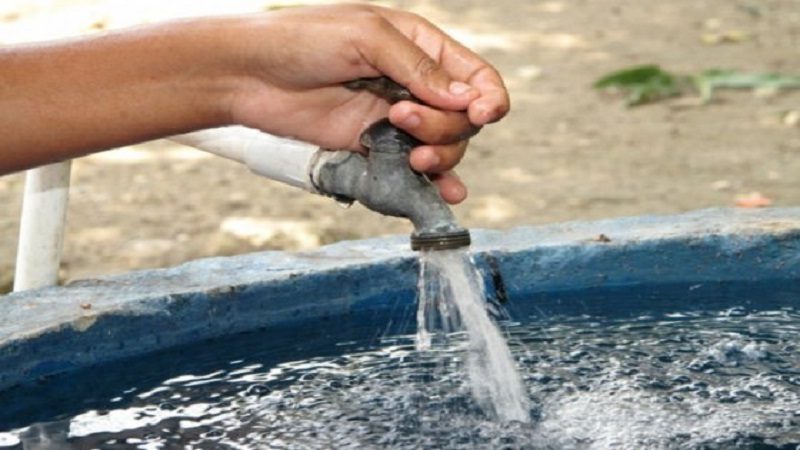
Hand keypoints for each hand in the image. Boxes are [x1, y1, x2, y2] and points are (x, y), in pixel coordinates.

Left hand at [227, 5, 509, 203]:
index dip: (488, 98)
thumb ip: (418, 69)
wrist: (250, 75)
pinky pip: (413, 170)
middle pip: (462, 118)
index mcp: (421, 47)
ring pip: (443, 147)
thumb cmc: (304, 40)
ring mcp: (395, 119)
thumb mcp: (367, 39)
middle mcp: (415, 84)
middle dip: (444, 128)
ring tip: (410, 157)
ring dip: (438, 156)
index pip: (476, 76)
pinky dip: (432, 184)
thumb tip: (465, 99)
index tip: (481, 115)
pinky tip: (444, 194)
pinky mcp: (373, 146)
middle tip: (401, 121)